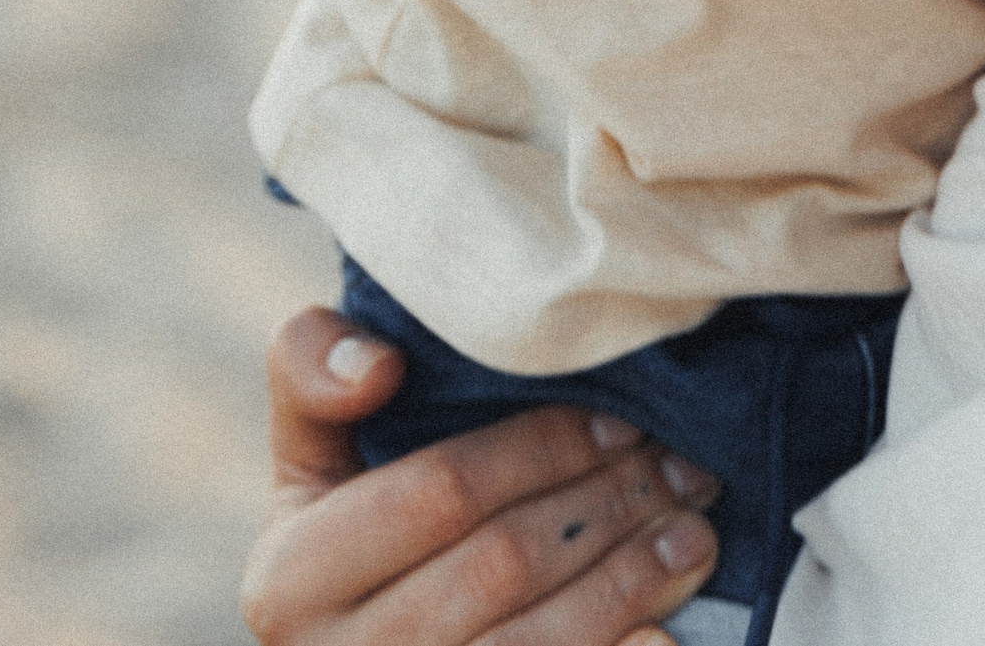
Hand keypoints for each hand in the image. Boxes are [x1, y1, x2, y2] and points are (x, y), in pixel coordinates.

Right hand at [242, 307, 717, 645]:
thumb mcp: (310, 464)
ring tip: (694, 530)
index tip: (622, 417)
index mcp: (290, 578)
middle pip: (502, 567)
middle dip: (607, 505)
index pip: (441, 492)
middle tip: (682, 465)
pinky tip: (670, 633)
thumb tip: (375, 365)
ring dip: (632, 582)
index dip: (542, 448)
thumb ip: (309, 374)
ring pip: (537, 645)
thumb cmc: (347, 548)